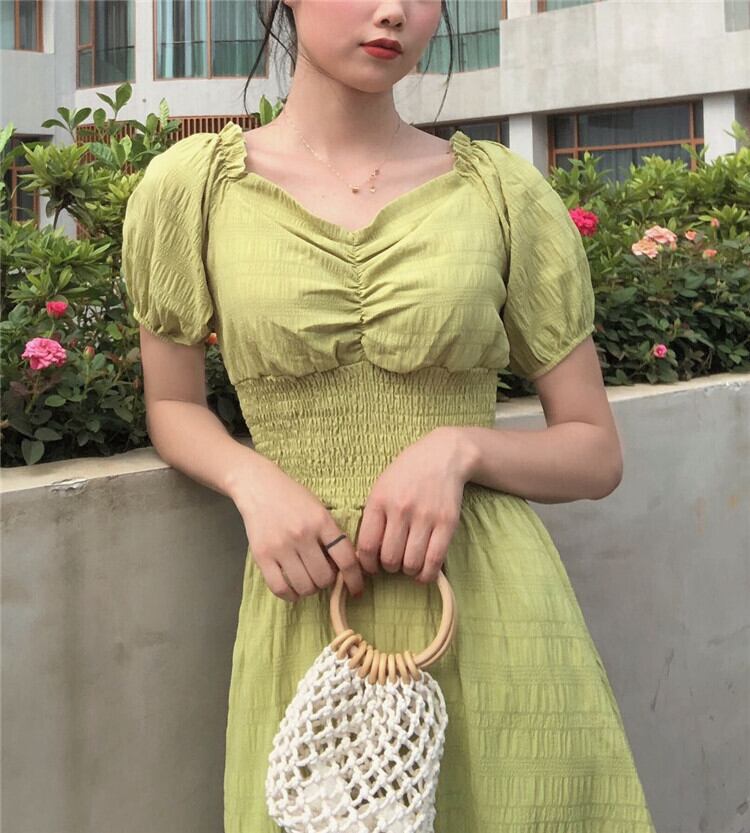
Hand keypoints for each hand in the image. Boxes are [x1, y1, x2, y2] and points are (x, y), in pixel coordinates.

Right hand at [232, 455, 365, 602]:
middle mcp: (303, 535)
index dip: (355, 579)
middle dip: (327, 582)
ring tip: (307, 580)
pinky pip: (280, 588)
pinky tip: (293, 588)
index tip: (356, 590)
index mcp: (321, 521)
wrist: (258, 487)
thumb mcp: (319, 509)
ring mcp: (281, 547)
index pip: (346, 559)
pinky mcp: (262, 556)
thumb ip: (331, 534)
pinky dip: (290, 594)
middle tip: (322, 574)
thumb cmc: (292, 497)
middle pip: (324, 577)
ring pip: (304, 586)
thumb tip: (342, 567)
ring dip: (310, 589)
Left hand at [355, 427, 469, 583]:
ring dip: (408, 570)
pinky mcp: (447, 523)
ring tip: (408, 564)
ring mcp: (426, 517)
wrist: (443, 455)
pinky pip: (434, 560)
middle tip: (393, 562)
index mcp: (380, 500)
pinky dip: (426, 574)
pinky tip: (422, 571)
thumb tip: (364, 554)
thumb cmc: (407, 473)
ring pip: (411, 563)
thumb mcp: (381, 487)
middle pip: (390, 558)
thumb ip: (372, 517)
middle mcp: (401, 509)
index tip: (371, 567)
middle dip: (389, 567)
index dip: (367, 564)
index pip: (367, 546)